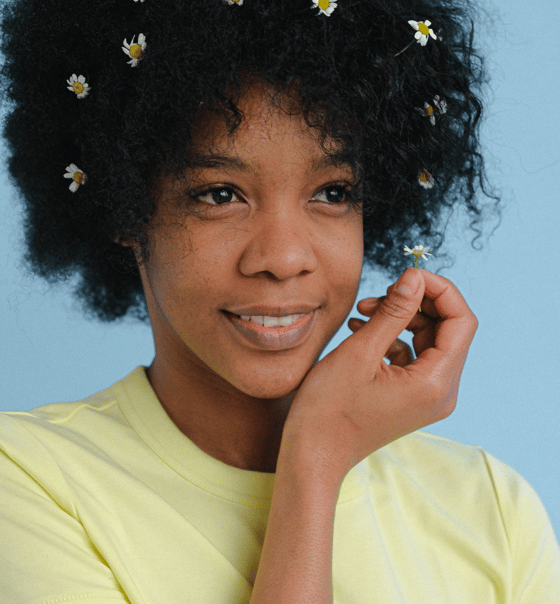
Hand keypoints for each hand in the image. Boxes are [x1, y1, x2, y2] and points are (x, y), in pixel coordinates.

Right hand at [282, 268, 477, 484]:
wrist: (313, 455)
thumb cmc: (329, 409)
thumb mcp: (360, 352)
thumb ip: (393, 312)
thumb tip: (414, 277)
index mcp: (436, 383)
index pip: (461, 321)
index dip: (439, 290)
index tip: (408, 274)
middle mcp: (441, 392)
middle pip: (447, 329)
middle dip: (416, 303)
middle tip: (380, 294)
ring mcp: (427, 397)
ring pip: (428, 340)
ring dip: (400, 318)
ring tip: (363, 312)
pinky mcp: (411, 397)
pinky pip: (412, 356)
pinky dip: (391, 337)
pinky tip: (361, 329)